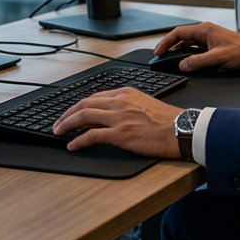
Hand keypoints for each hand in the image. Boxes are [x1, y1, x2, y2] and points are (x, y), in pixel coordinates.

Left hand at [52, 87, 181, 156]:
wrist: (182, 129)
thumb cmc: (168, 120)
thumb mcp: (145, 103)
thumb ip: (127, 106)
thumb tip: (112, 115)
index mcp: (125, 93)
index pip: (95, 96)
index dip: (79, 105)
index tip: (72, 112)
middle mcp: (119, 102)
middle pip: (84, 103)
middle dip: (67, 113)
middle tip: (58, 123)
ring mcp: (119, 117)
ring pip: (83, 116)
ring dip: (66, 124)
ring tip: (58, 132)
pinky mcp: (120, 134)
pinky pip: (91, 136)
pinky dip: (78, 140)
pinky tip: (72, 145)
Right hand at [154, 22, 239, 72]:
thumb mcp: (218, 58)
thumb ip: (198, 62)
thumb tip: (182, 65)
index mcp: (204, 30)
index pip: (179, 33)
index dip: (166, 42)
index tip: (158, 51)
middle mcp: (205, 31)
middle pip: (181, 36)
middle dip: (169, 44)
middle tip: (159, 54)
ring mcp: (209, 38)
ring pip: (188, 41)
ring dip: (177, 49)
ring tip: (168, 57)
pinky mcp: (213, 45)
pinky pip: (195, 47)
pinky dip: (186, 52)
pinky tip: (184, 59)